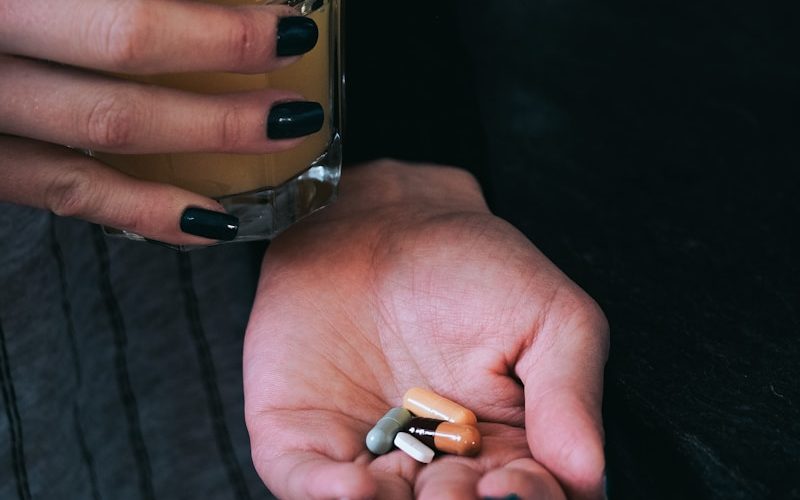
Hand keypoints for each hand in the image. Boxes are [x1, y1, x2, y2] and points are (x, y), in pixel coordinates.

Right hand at [0, 0, 317, 243]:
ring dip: (207, 138)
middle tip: (296, 55)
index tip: (288, 21)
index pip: (123, 7)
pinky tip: (209, 222)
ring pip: (104, 129)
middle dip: (227, 56)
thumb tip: (185, 1)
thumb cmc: (0, 12)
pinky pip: (66, 194)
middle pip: (124, 47)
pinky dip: (143, 212)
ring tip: (284, 136)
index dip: (214, 20)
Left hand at [244, 160, 608, 498]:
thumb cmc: (472, 265)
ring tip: (418, 493)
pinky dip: (323, 491)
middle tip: (456, 492)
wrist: (380, 221)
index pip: (524, 495)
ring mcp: (367, 453)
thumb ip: (569, 391)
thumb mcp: (548, 314)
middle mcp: (434, 461)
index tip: (512, 486)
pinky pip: (306, 480)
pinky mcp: (306, 436)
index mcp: (503, 446)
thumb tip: (590, 473)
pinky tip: (351, 486)